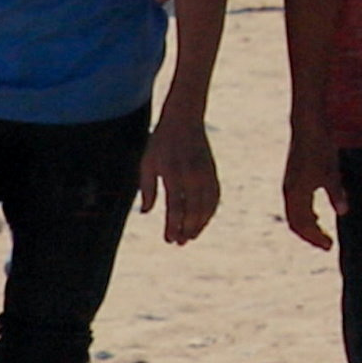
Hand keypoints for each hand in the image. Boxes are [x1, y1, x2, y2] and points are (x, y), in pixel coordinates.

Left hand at [144, 114, 221, 246]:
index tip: (169, 239)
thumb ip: (147, 189)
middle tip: (180, 243)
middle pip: (193, 211)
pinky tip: (203, 220)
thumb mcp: (147, 164)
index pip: (175, 207)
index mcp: (173, 174)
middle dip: (187, 230)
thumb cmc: (161, 143)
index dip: (173, 226)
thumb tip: (146, 213)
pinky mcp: (213, 172)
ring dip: (200, 224)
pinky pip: (215, 197)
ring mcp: (205, 174)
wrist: (185, 120)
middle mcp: (192, 176)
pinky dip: (210, 211)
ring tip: (191, 236)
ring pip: (207, 206)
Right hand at [281, 124, 342, 250]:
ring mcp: (290, 185)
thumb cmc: (321, 148)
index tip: (329, 246)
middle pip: (296, 222)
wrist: (308, 127)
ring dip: (308, 226)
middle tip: (327, 245)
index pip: (302, 224)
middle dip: (311, 236)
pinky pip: (296, 204)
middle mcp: (290, 191)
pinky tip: (317, 215)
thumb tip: (344, 212)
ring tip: (323, 233)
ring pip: (295, 214)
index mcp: (297, 192)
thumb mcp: (332, 171)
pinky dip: (305, 214)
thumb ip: (336, 192)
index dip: (315, 237)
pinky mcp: (293, 179)